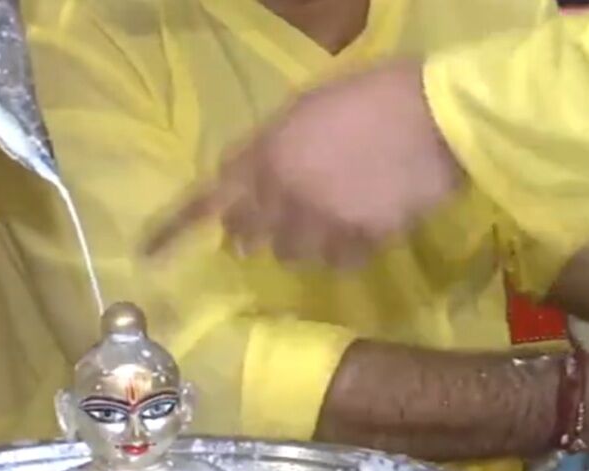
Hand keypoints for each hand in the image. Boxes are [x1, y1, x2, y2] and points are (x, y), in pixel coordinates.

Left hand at [144, 59, 463, 267]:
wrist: (440, 115)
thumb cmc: (373, 94)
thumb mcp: (306, 106)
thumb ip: (267, 144)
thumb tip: (239, 175)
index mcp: (265, 157)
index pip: (209, 199)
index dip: (176, 229)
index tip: (148, 254)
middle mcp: (283, 196)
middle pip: (248, 235)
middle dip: (255, 227)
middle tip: (282, 209)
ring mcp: (321, 223)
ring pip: (291, 252)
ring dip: (301, 238)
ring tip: (332, 209)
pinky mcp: (360, 243)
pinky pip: (336, 260)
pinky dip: (343, 248)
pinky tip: (362, 221)